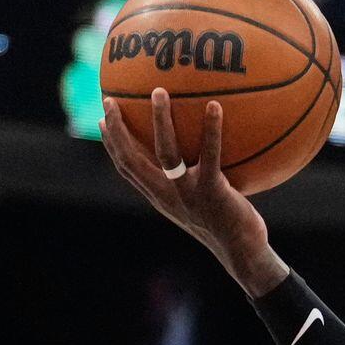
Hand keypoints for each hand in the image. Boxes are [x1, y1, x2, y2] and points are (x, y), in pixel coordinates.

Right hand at [99, 89, 286, 295]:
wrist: (242, 252)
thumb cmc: (226, 225)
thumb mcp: (201, 203)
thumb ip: (191, 180)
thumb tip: (198, 151)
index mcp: (160, 196)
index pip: (126, 168)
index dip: (111, 144)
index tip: (101, 119)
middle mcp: (167, 194)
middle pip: (132, 159)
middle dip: (117, 129)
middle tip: (110, 100)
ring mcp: (187, 193)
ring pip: (165, 152)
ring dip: (160, 120)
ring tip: (158, 92)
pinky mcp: (212, 191)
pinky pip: (210, 154)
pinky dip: (211, 129)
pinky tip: (215, 106)